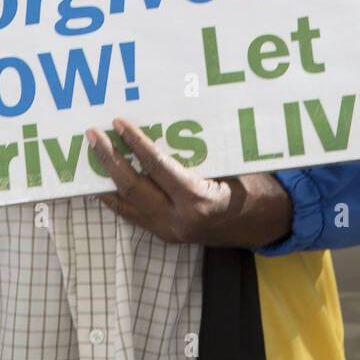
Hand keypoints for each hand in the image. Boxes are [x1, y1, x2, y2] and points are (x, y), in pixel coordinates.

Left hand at [85, 117, 292, 247]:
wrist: (268, 224)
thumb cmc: (254, 186)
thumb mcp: (230, 165)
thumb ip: (197, 154)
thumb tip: (164, 125)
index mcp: (199, 201)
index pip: (157, 168)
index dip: (136, 144)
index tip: (119, 123)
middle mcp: (179, 221)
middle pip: (133, 188)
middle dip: (109, 160)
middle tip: (93, 135)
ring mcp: (170, 232)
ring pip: (126, 204)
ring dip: (106, 179)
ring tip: (90, 155)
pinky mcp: (166, 236)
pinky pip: (133, 214)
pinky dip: (116, 196)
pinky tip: (104, 180)